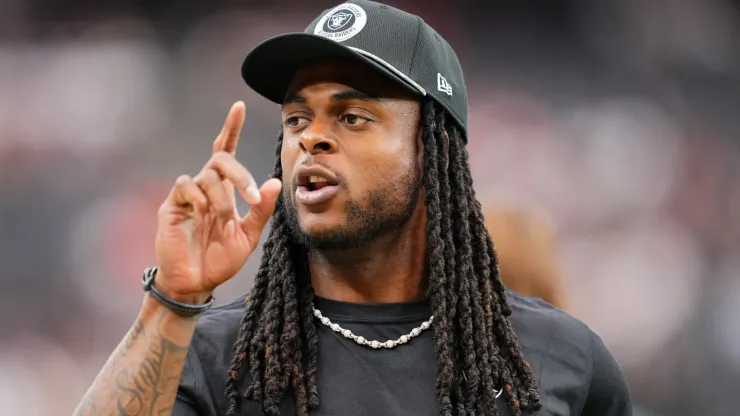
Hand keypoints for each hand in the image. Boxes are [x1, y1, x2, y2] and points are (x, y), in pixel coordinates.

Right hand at [153, 101, 281, 303]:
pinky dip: (199, 198)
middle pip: (221, 159)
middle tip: (250, 197)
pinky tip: (202, 215)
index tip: (239, 106)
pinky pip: (186, 186)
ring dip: (222, 197)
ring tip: (224, 220)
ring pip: (207, 175)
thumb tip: (275, 182)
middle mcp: (205, 187)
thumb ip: (261, 210)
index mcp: (224, 191)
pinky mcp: (172, 206)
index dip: (231, 128)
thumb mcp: (248, 236)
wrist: (196, 283)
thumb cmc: (220, 259)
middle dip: (240, 174)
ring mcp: (187, 195)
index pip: (226, 151)